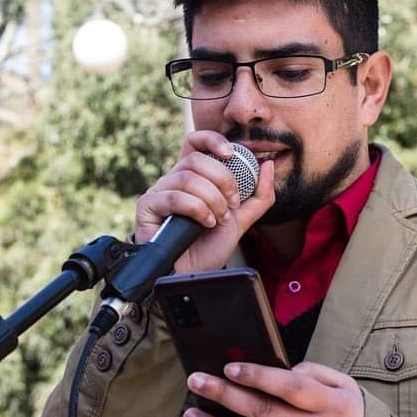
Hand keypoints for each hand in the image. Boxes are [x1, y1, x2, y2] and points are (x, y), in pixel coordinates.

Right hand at [134, 130, 274, 272]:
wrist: (192, 276)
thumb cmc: (208, 249)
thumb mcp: (241, 220)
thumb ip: (258, 196)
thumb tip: (268, 165)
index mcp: (192, 177)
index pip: (196, 142)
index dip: (212, 140)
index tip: (232, 154)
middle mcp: (173, 180)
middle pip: (196, 159)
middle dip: (222, 179)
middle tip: (232, 203)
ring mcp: (158, 192)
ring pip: (187, 178)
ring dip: (212, 200)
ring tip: (218, 219)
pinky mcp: (148, 207)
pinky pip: (174, 196)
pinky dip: (197, 209)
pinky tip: (205, 224)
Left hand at [183, 361, 364, 416]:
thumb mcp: (346, 388)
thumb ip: (314, 373)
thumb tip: (278, 370)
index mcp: (331, 405)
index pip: (290, 387)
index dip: (258, 376)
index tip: (230, 367)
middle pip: (263, 412)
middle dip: (224, 394)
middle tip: (196, 380)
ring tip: (189, 414)